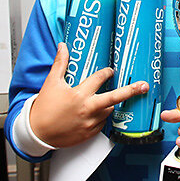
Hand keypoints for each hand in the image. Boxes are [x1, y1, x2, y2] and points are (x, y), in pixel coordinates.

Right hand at [30, 43, 148, 147]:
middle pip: (114, 98)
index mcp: (79, 95)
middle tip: (143, 86)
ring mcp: (90, 123)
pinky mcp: (89, 134)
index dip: (106, 73)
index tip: (110, 71)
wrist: (36, 133)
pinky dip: (101, 116)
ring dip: (109, 104)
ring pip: (109, 110)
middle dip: (130, 91)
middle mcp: (87, 109)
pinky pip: (102, 124)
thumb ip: (60, 63)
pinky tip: (95, 112)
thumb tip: (63, 46)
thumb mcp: (52, 83)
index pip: (99, 79)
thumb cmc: (44, 108)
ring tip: (102, 99)